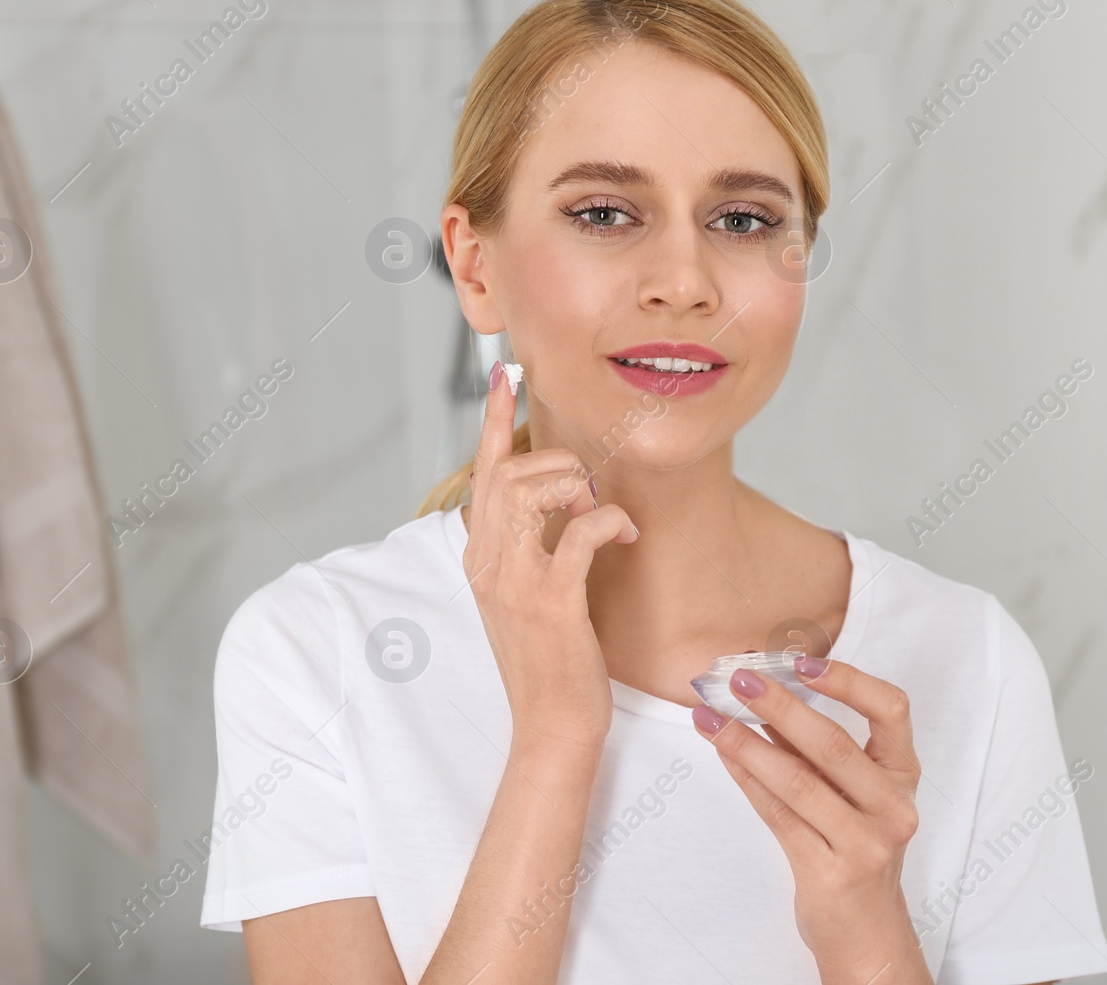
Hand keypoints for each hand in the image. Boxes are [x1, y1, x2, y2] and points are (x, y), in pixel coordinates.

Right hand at [463, 360, 639, 752]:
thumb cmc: (551, 664)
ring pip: (534, 489)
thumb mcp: (526, 598)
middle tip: (588, 487)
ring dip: (578, 487)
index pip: (482, 475)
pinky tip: (626, 535)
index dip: (495, 422)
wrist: (552, 728)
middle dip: (555, 460)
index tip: (504, 378)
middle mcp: (488, 564)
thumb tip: (562, 503)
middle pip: (507, 471)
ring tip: (602, 514)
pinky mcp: (551, 600)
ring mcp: (515, 582)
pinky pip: (580, 531)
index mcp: (480, 559)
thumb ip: (528, 549)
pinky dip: (609, 521)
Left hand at [691, 656, 931, 982]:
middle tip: (739, 679)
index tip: (801, 662)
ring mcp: (866, 843)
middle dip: (780, 706)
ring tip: (710, 716)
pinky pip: (779, 815)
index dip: (849, 681)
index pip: (892, 710)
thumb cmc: (855, 846)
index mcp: (903, 775)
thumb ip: (818, 747)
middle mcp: (893, 807)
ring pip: (799, 782)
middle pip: (834, 745)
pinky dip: (747, 779)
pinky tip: (722, 753)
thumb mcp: (853, 793)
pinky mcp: (831, 872)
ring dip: (747, 743)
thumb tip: (762, 690)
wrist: (866, 931)